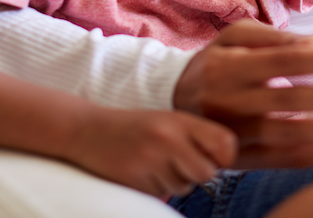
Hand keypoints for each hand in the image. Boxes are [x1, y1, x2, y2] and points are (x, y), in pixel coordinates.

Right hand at [65, 107, 235, 198]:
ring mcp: (150, 161)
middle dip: (198, 174)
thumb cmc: (135, 127)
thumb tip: (225, 162)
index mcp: (179, 120)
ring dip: (175, 181)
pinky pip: (161, 193)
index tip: (216, 159)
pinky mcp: (135, 180)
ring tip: (155, 163)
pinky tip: (142, 171)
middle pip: (207, 173)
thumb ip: (196, 135)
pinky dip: (155, 187)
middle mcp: (168, 139)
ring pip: (184, 187)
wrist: (87, 130)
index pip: (224, 142)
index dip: (225, 157)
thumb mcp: (168, 119)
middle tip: (181, 164)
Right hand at [174, 20, 312, 167]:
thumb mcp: (233, 37)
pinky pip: (292, 161)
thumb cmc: (214, 63)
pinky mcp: (246, 159)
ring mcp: (240, 135)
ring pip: (297, 139)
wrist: (171, 104)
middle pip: (295, 102)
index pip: (290, 62)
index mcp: (234, 67)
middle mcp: (236, 103)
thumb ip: (274, 36)